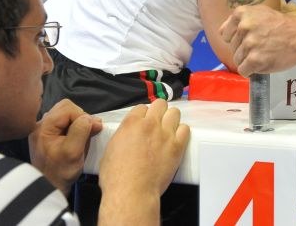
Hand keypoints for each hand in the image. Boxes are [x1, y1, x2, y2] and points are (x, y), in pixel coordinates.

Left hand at [29, 98, 103, 194]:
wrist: (49, 188)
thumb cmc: (60, 171)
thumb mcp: (73, 152)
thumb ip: (81, 131)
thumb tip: (91, 118)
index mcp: (44, 127)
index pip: (68, 108)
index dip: (83, 116)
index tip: (94, 129)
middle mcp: (41, 125)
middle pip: (66, 108)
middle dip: (81, 117)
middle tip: (89, 131)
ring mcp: (44, 130)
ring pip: (66, 114)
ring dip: (78, 122)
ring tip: (84, 135)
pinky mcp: (49, 135)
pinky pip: (64, 122)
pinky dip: (74, 127)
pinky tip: (77, 138)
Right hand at [98, 100, 190, 218]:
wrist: (131, 192)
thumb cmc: (117, 177)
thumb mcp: (110, 150)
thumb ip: (122, 136)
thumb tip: (127, 135)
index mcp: (131, 124)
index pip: (142, 107)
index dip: (143, 114)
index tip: (144, 120)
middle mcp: (150, 125)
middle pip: (160, 104)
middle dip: (159, 111)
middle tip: (157, 121)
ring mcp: (165, 134)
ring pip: (175, 113)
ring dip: (171, 119)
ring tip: (168, 129)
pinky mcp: (177, 146)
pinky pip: (185, 129)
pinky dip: (181, 133)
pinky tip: (176, 139)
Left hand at [220, 5, 295, 75]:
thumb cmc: (281, 25)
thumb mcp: (260, 12)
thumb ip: (242, 19)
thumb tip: (225, 33)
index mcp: (241, 13)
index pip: (224, 34)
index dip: (235, 39)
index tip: (248, 39)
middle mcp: (243, 26)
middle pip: (232, 48)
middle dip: (244, 50)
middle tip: (261, 46)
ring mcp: (249, 43)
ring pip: (237, 60)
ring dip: (248, 61)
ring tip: (264, 54)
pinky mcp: (255, 59)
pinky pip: (243, 70)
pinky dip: (251, 71)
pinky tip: (262, 64)